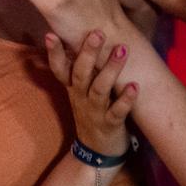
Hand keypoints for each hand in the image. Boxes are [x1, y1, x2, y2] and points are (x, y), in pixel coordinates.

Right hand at [45, 30, 136, 157]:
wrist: (97, 152)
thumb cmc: (92, 112)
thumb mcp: (80, 92)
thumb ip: (80, 67)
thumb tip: (78, 36)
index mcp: (73, 88)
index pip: (59, 69)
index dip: (53, 53)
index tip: (50, 34)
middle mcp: (81, 98)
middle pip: (81, 74)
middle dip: (88, 54)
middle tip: (97, 33)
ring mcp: (95, 112)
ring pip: (99, 90)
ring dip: (111, 70)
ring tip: (122, 50)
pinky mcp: (110, 125)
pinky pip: (117, 112)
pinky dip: (126, 100)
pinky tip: (134, 86)